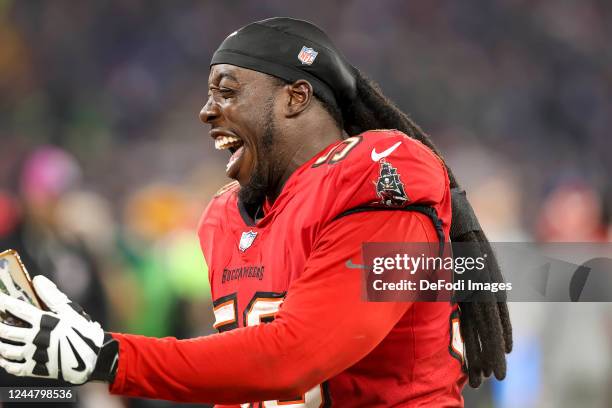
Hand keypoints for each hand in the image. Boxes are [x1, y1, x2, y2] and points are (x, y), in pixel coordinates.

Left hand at [0, 275, 114, 383]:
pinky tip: (3, 358)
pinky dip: (5, 363)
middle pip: (6, 330)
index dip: (2, 302)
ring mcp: (34, 355)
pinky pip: (13, 368)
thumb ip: (52, 295)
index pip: (16, 309)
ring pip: (6, 350)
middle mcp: (36, 338)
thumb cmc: (84, 332)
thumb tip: (37, 279)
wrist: (94, 358)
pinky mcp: (36, 369)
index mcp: (44, 322)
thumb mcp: (71, 310)